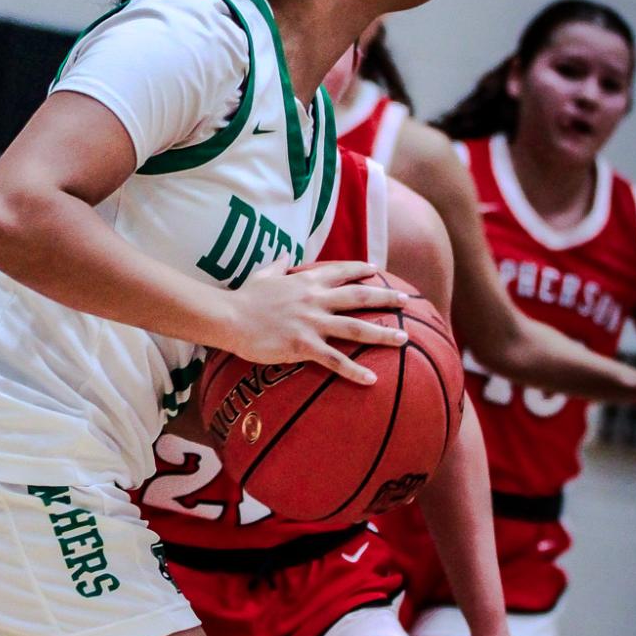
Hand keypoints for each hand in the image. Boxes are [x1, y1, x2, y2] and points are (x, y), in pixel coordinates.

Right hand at [206, 261, 406, 385]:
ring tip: (403, 339)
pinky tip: (372, 380)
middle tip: (407, 301)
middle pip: (359, 296)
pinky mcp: (303, 345)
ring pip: (355, 327)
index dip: (360, 269)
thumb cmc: (244, 298)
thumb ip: (277, 265)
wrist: (229, 317)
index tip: (376, 270)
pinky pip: (335, 360)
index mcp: (306, 281)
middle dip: (386, 298)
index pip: (340, 271)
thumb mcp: (262, 275)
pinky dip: (354, 370)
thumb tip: (283, 256)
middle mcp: (315, 299)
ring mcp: (311, 322)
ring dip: (382, 333)